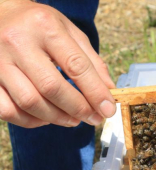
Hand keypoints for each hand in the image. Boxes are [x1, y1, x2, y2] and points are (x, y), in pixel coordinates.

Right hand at [0, 0, 115, 127]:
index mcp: (45, 27)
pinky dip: (30, 121)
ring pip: (29, 102)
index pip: (76, 65)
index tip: (108, 110)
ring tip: (73, 120)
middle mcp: (18, 42)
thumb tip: (109, 91)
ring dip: (57, 118)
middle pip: (52, 87)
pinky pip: (8, 109)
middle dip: (78, 109)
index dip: (96, 92)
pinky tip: (46, 118)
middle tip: (93, 118)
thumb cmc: (39, 25)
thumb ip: (92, 61)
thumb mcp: (70, 32)